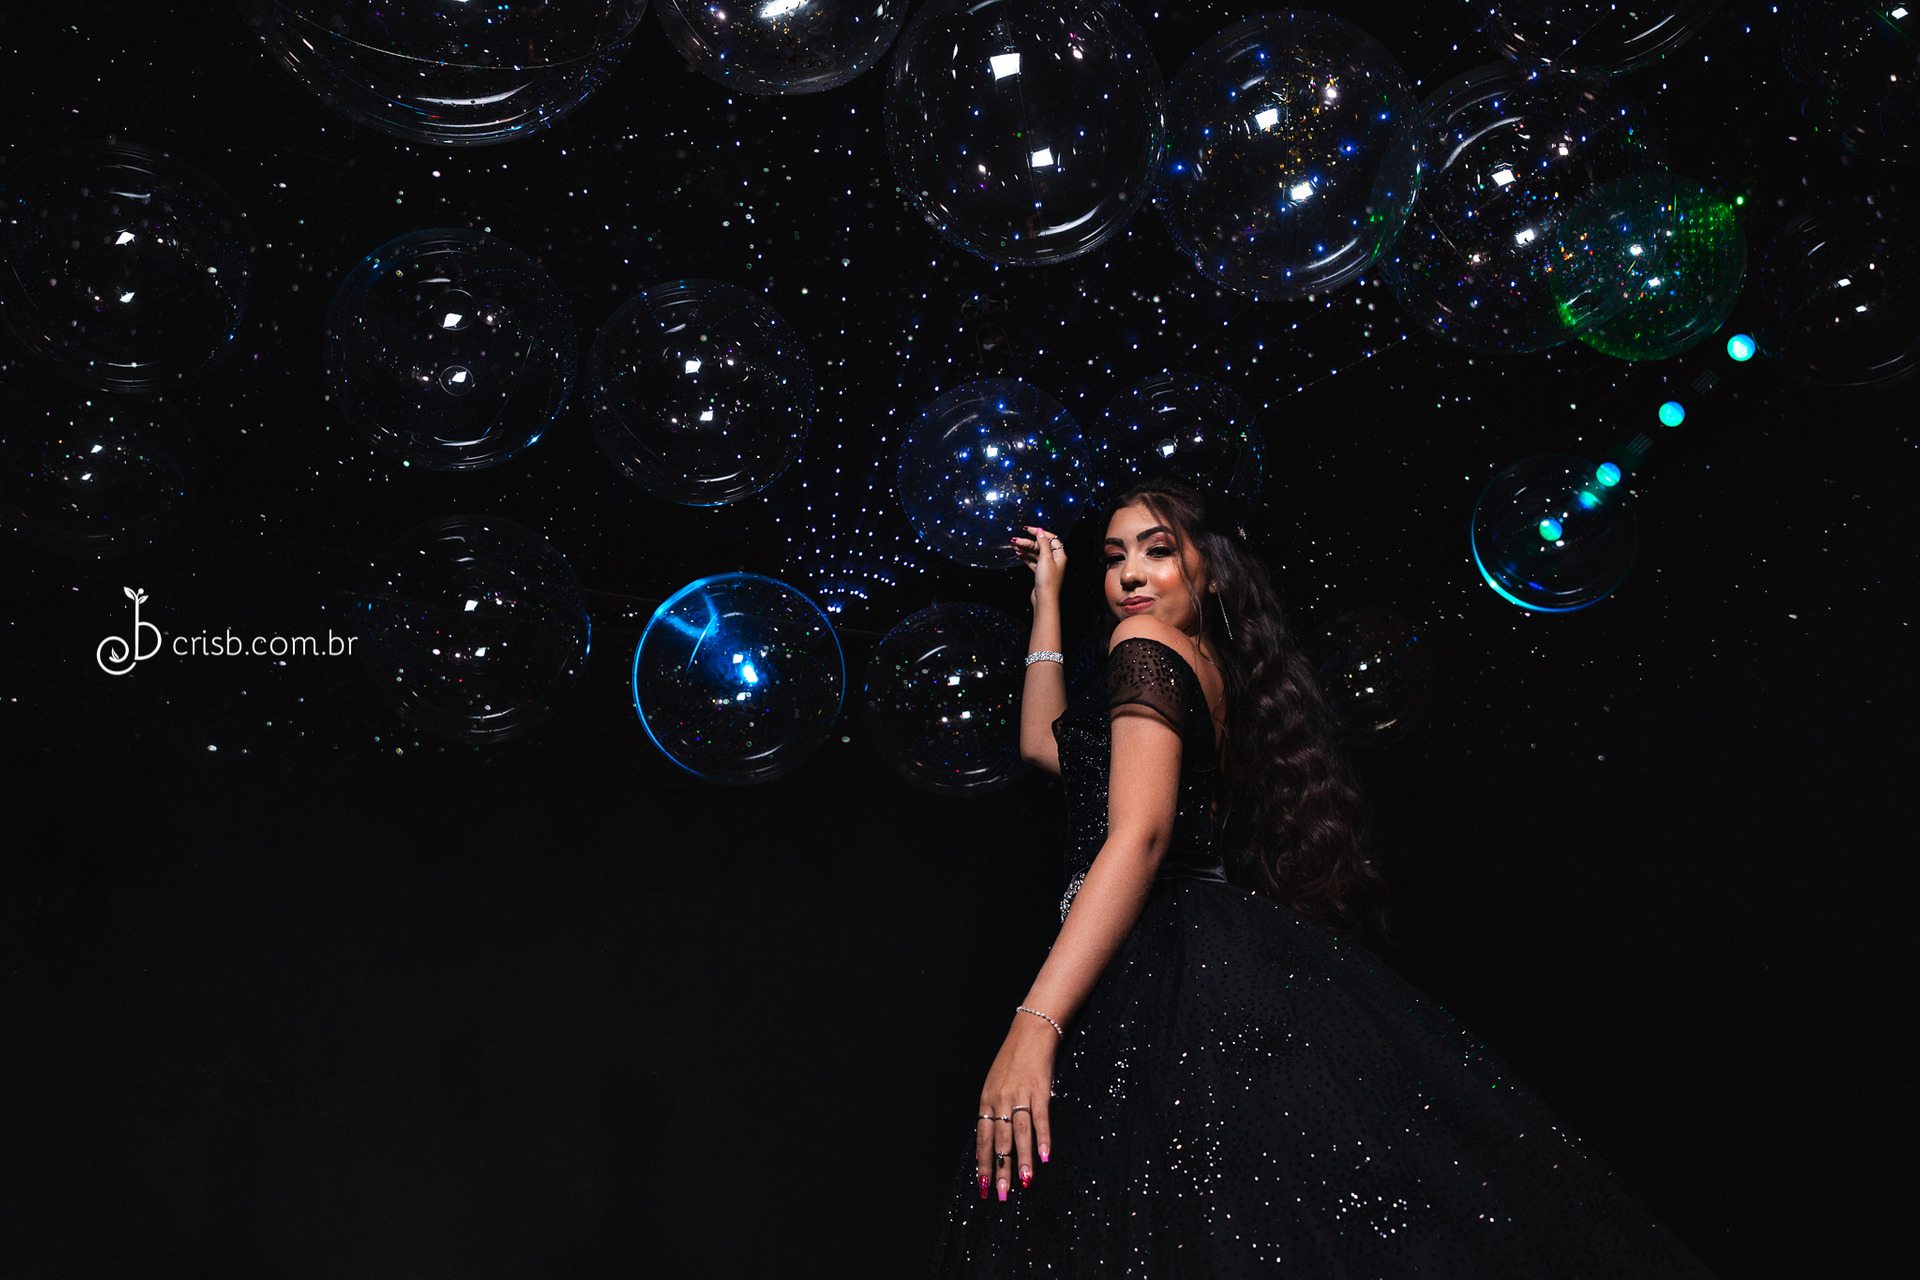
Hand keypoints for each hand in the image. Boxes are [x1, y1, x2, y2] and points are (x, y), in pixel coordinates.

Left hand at [973, 1013, 1056, 1200]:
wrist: (1031, 1033)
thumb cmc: (1011, 1061)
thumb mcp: (994, 1084)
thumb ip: (992, 1111)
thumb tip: (989, 1143)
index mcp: (986, 1100)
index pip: (982, 1138)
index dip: (983, 1162)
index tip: (984, 1185)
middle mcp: (1000, 1100)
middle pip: (1000, 1140)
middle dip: (1001, 1169)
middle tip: (1002, 1194)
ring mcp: (1020, 1095)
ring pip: (1020, 1133)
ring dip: (1022, 1159)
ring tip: (1024, 1182)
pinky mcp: (1040, 1091)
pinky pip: (1041, 1119)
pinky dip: (1044, 1138)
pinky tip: (1045, 1157)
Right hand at [1010, 525, 1066, 608]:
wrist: (1044, 599)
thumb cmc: (1047, 581)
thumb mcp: (1045, 558)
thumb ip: (1043, 544)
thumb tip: (1041, 531)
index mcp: (1059, 555)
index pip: (1050, 538)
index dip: (1040, 533)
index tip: (1028, 530)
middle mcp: (1054, 560)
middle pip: (1041, 546)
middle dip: (1028, 542)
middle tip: (1016, 540)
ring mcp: (1047, 566)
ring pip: (1035, 554)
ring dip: (1025, 549)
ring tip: (1014, 546)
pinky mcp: (1040, 573)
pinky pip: (1033, 561)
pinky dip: (1026, 557)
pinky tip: (1018, 554)